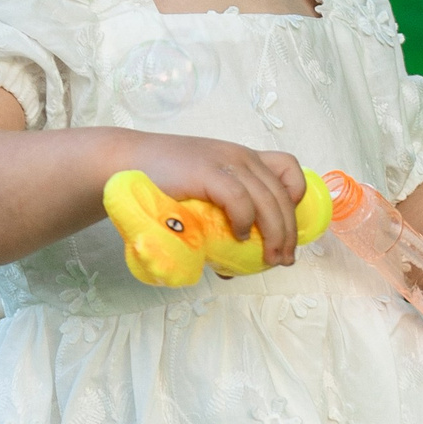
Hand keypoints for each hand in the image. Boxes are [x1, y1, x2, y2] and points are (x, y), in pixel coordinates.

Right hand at [116, 134, 309, 265]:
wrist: (126, 161)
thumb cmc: (161, 182)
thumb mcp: (202, 190)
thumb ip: (219, 218)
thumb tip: (232, 267)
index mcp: (242, 157)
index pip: (287, 168)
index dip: (296, 197)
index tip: (287, 225)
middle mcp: (240, 156)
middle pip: (282, 194)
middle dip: (288, 231)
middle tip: (284, 259)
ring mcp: (225, 162)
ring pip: (268, 199)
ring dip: (275, 233)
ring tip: (269, 257)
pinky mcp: (208, 172)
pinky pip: (240, 199)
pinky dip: (245, 221)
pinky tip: (240, 237)